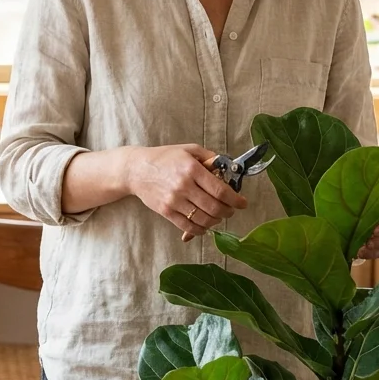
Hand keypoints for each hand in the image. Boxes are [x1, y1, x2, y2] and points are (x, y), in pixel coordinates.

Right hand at [124, 144, 246, 239]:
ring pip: (203, 219)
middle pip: (214, 207)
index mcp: (192, 169)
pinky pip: (188, 227)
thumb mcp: (188, 150)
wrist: (136, 169)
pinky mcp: (166, 212)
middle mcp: (184, 186)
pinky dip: (201, 229)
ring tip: (218, 216)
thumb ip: (210, 158)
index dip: (235, 200)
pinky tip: (205, 225)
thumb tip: (228, 169)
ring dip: (216, 221)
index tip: (242, 203)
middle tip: (231, 210)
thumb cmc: (164, 158)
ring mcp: (174, 201)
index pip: (220, 190)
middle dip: (228, 212)